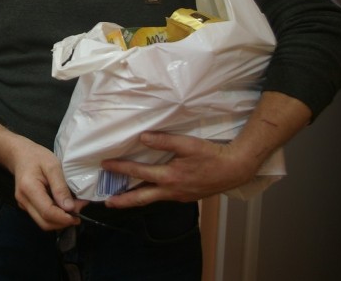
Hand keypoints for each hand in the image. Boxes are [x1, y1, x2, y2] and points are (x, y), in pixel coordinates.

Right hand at [0, 119, 86, 230]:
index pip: (47, 212)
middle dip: (63, 222)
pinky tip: (62, 207)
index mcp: (29, 189)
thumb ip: (60, 187)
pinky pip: (41, 217)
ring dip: (59, 221)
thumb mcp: (53, 166)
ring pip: (43, 223)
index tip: (78, 214)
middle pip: (44, 223)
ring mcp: (23, 204)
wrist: (20, 154)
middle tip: (78, 213)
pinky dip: (54, 216)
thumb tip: (69, 208)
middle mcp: (23, 200)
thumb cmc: (37, 156)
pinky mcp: (26, 206)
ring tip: (72, 210)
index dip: (64, 218)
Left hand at [100, 132, 256, 207]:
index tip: (106, 165)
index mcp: (169, 177)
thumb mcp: (187, 144)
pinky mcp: (185, 197)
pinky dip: (151, 195)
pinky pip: (163, 197)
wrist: (234, 169)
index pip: (139, 172)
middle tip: (107, 203)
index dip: (120, 168)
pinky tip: (148, 190)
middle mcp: (171, 191)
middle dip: (123, 201)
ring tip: (122, 198)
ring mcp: (178, 196)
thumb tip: (143, 138)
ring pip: (152, 199)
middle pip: (141, 198)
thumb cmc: (211, 155)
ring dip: (136, 199)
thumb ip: (164, 140)